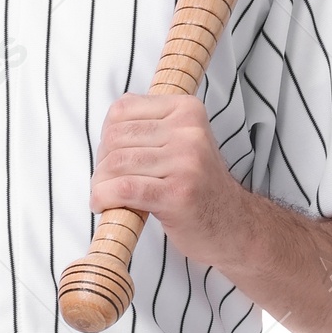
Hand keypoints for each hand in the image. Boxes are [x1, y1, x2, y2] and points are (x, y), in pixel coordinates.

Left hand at [90, 92, 246, 270]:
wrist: (231, 223)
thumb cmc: (198, 185)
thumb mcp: (182, 141)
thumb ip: (150, 125)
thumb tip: (113, 118)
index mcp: (187, 110)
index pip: (122, 109)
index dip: (106, 135)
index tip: (111, 156)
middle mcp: (189, 132)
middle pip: (115, 138)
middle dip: (101, 163)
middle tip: (106, 181)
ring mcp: (186, 162)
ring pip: (116, 164)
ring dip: (100, 184)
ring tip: (105, 195)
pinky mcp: (177, 194)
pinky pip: (124, 189)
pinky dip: (103, 198)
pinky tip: (102, 205)